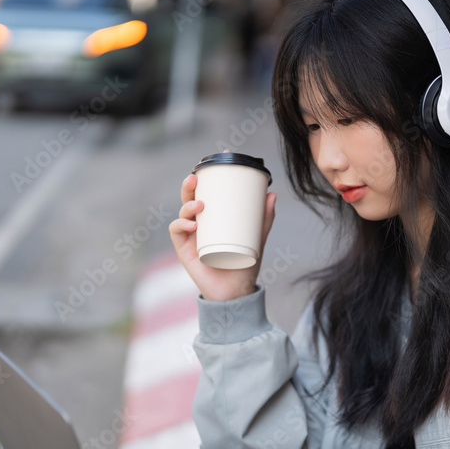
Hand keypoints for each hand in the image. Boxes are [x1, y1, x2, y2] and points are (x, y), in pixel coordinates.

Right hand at [169, 151, 277, 301]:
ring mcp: (191, 234)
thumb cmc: (244, 263)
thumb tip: (272, 194)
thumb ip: (264, 219)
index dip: (211, 174)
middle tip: (197, 177)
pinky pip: (177, 232)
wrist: (235, 291)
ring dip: (188, 204)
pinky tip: (191, 225)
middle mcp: (200, 222)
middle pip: (191, 196)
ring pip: (182, 211)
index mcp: (215, 216)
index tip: (220, 157)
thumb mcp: (257, 238)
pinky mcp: (184, 249)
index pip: (210, 191)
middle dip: (190, 184)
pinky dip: (181, 225)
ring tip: (200, 205)